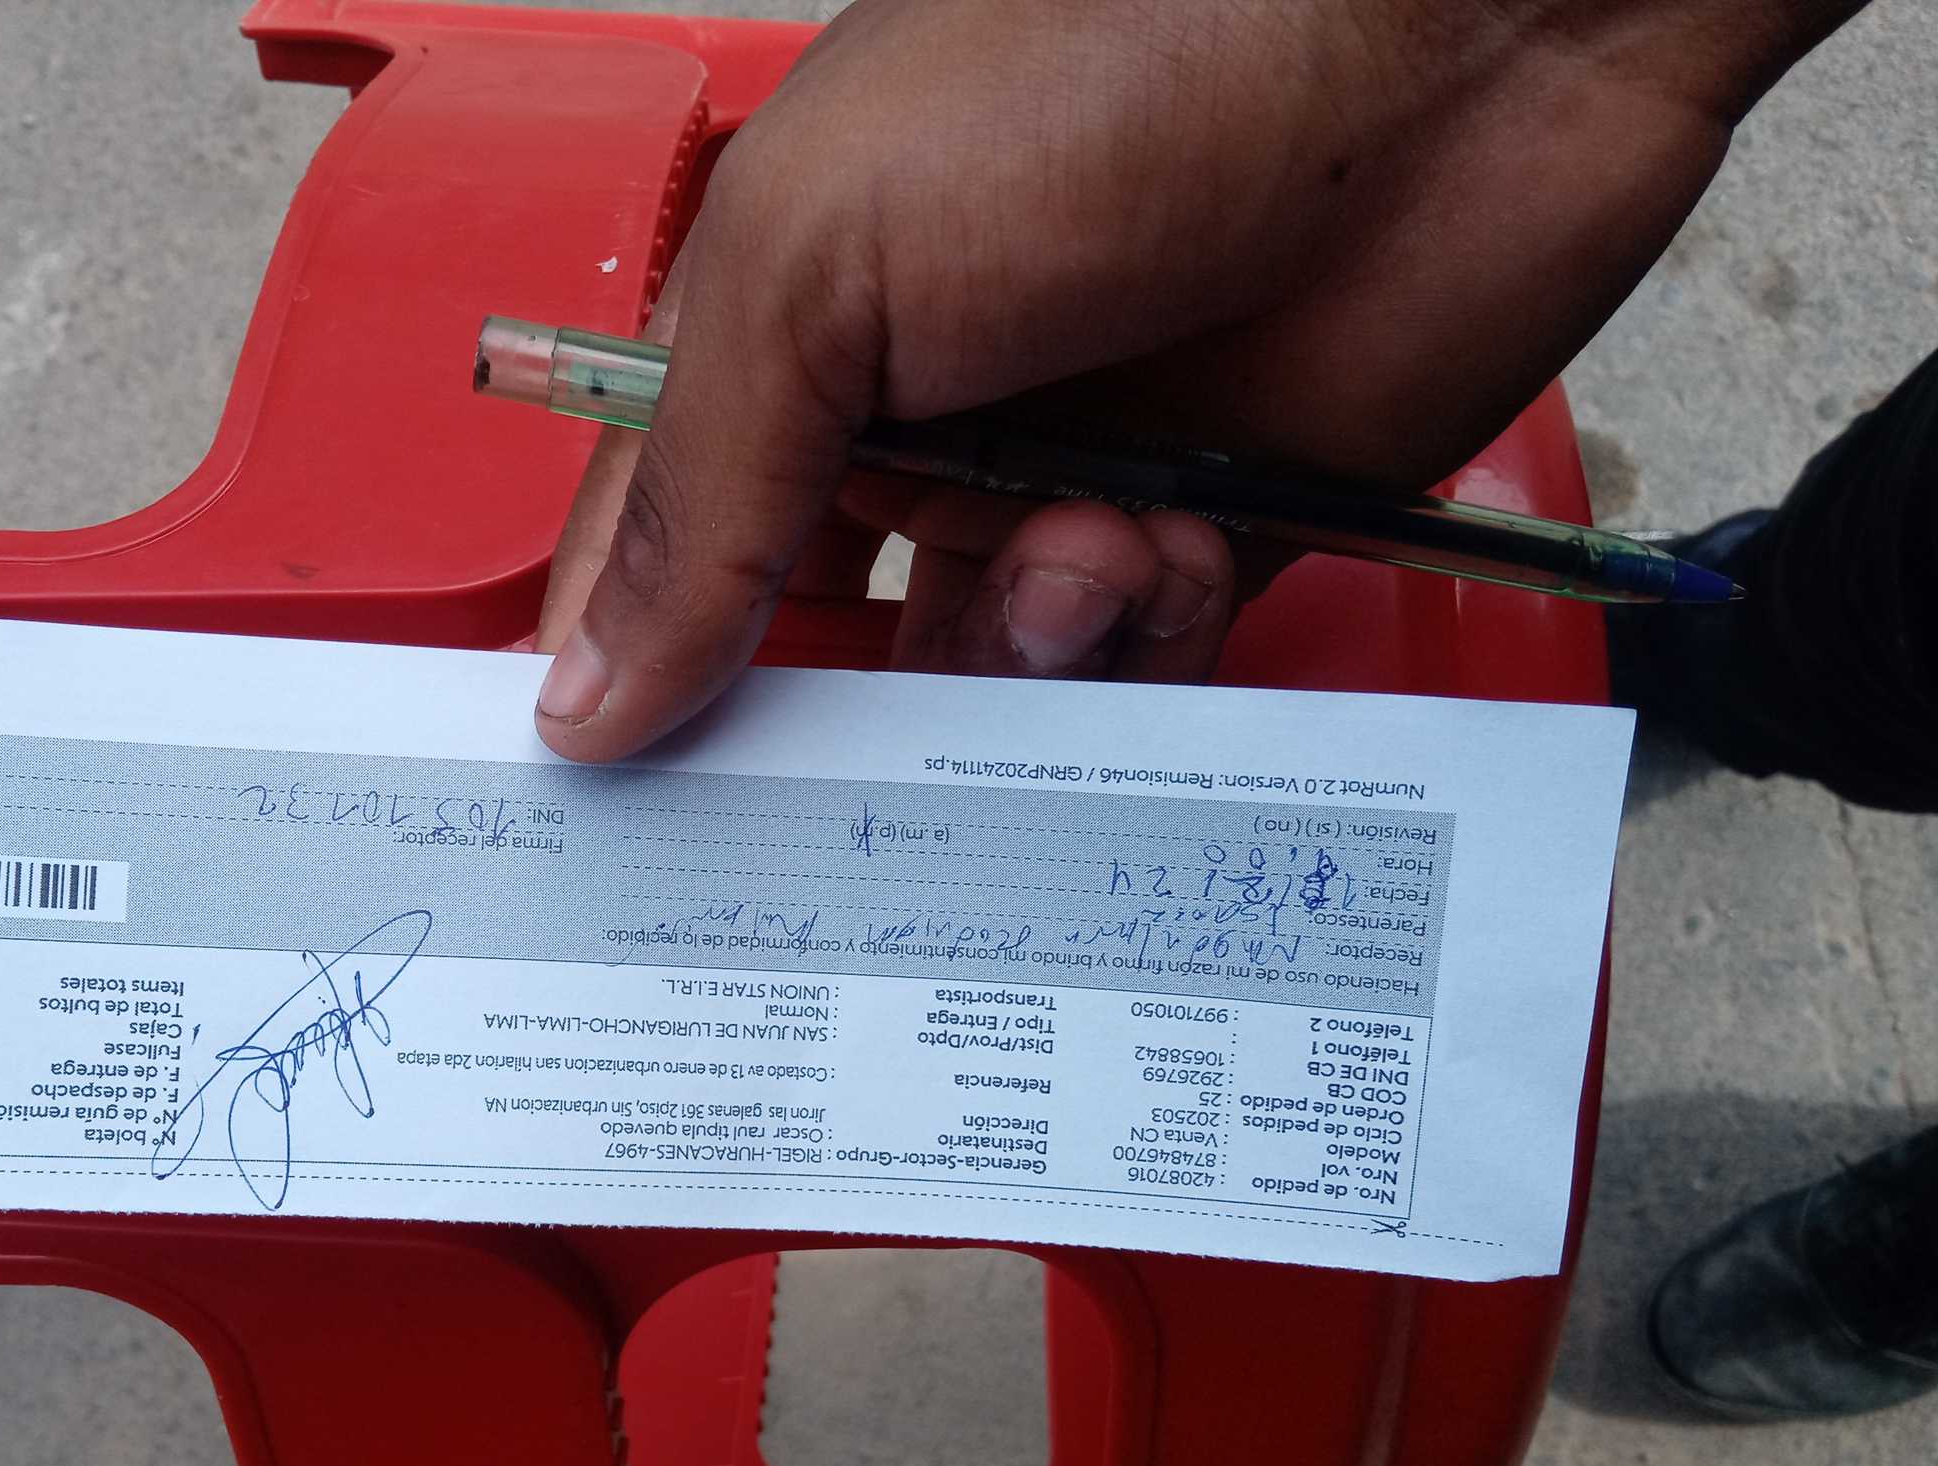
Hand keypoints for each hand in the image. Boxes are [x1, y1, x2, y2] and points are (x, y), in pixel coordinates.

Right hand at [529, 0, 1854, 759]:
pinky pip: (1132, 692)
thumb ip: (701, 492)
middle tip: (853, 770)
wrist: (1457, 25)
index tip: (616, 810)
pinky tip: (1182, 544)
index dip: (631, 680)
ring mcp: (1062, 490)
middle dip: (834, 721)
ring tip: (1095, 549)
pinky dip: (1145, 658)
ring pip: (976, 698)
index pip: (659, 556)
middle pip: (813, 661)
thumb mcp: (821, 258)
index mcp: (781, 337)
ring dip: (1019, 663)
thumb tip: (584, 702)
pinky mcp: (1213, 540)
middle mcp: (909, 427)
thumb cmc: (1114, 55)